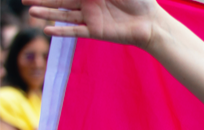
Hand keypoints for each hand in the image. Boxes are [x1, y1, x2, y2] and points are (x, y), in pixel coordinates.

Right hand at [25, 0, 159, 48]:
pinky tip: (46, 30)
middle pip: (60, 1)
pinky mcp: (96, 31)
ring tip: (30, 11)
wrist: (153, 23)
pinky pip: (75, 31)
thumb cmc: (140, 0)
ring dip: (47, 13)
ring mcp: (90, 18)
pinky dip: (61, 31)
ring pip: (63, 15)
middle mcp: (88, 3)